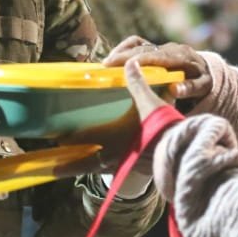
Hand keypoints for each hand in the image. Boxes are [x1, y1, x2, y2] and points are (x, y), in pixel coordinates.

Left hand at [54, 59, 173, 197]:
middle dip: (67, 166)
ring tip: (73, 171)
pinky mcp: (138, 172)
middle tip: (52, 168)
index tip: (56, 139)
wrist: (185, 154)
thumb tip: (130, 63)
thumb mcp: (151, 103)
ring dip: (86, 169)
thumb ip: (138, 84)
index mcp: (113, 138)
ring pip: (99, 171)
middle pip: (84, 165)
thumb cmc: (165, 129)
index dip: (67, 139)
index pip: (83, 139)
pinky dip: (108, 170)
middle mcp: (115, 156)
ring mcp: (126, 167)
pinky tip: (109, 167)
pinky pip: (116, 172)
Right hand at [103, 36, 212, 101]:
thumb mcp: (203, 86)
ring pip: (137, 43)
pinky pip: (137, 43)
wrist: (205, 69)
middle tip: (106, 66)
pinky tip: (114, 59)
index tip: (125, 66)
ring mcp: (161, 46)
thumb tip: (175, 88)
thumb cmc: (203, 80)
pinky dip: (124, 49)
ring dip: (121, 51)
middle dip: (123, 55)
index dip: (140, 60)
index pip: (158, 56)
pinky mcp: (154, 47)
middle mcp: (169, 48)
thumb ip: (191, 88)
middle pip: (143, 48)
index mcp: (181, 56)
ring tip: (106, 63)